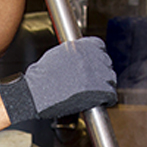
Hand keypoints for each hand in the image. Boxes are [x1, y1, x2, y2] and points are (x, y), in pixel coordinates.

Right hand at [0, 37, 117, 122]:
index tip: (95, 63)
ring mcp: (95, 74)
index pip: (99, 45)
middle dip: (100, 71)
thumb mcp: (57, 55)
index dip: (97, 56)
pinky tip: (99, 101)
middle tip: (92, 80)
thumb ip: (73, 53)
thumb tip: (82, 55)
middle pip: (106, 62)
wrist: (35, 93)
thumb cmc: (40, 77)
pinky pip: (111, 95)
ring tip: (94, 91)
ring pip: (110, 78)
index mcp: (80, 46)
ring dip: (105, 85)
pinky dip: (107, 99)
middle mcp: (89, 58)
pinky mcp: (98, 91)